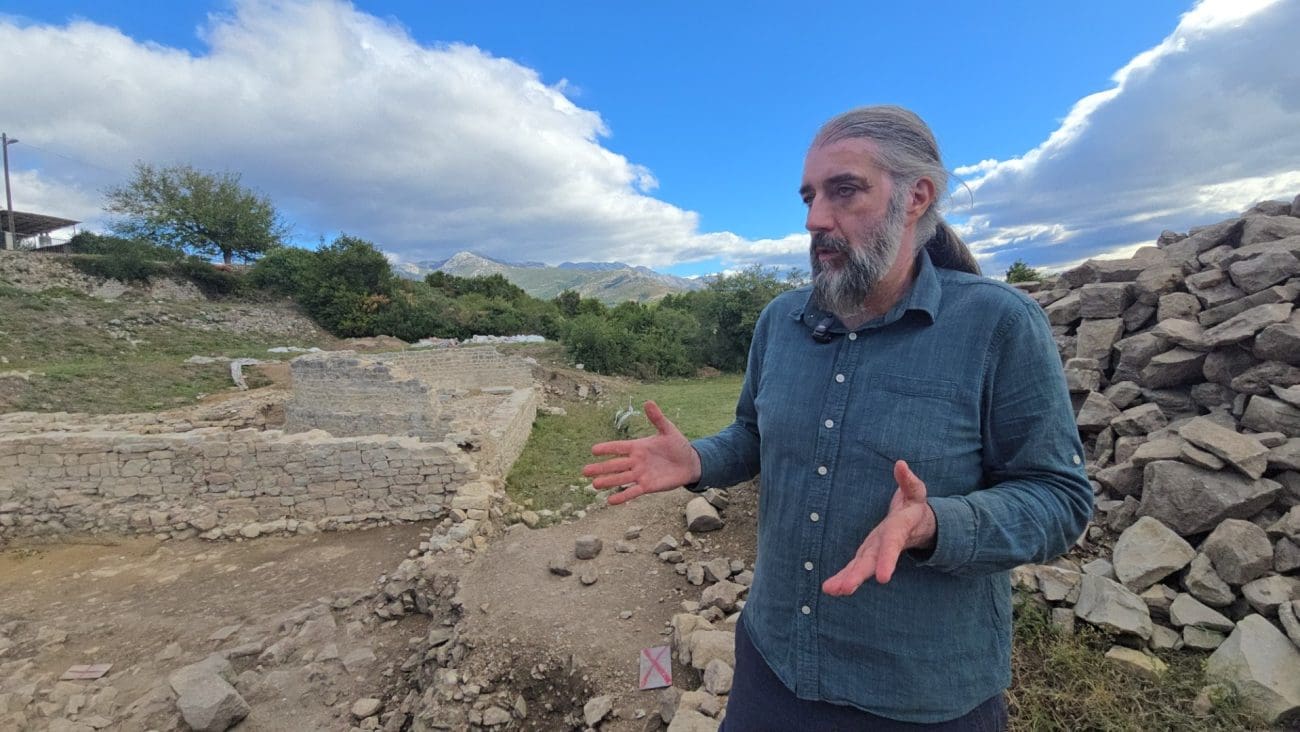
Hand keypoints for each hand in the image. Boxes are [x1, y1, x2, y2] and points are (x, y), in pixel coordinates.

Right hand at [582, 400, 702, 505]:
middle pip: (615, 465)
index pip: (619, 447)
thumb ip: (657, 418)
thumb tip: (648, 402)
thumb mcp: (668, 430)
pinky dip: (622, 496)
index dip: (607, 449)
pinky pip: (632, 491)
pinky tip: (610, 501)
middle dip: (600, 468)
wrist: (690, 463)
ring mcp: (640, 474)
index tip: (593, 450)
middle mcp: (636, 461)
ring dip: (608, 482)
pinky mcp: (647, 486)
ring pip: (621, 479)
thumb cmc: (678, 445)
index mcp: (638, 447)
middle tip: (584, 471)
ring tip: (594, 485)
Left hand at [822, 460, 936, 595]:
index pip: (891, 544)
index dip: (887, 559)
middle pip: (871, 561)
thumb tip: (900, 464)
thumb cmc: (914, 507)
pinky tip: (830, 589)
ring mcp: (876, 551)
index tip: (883, 578)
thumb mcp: (916, 492)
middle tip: (845, 588)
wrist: (920, 526)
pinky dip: (843, 579)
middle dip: (858, 575)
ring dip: (847, 580)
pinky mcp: (868, 555)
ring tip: (832, 591)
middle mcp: (885, 544)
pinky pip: (855, 568)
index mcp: (898, 530)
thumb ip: (908, 481)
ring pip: (861, 568)